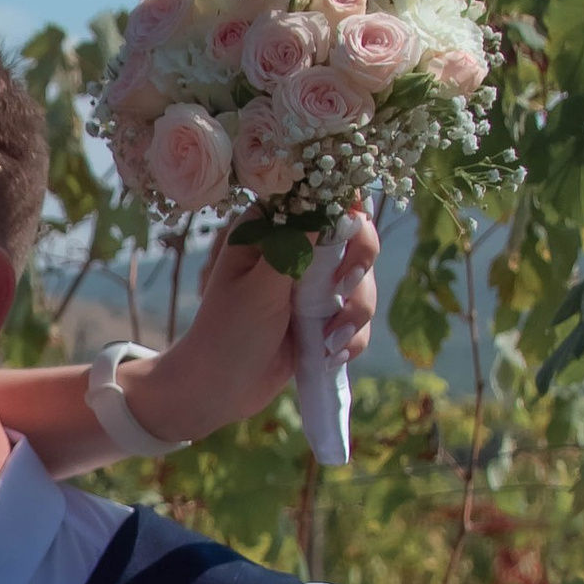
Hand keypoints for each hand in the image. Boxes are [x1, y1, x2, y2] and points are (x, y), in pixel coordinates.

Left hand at [126, 207, 377, 444]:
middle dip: (358, 264)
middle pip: (356, 234)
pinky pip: (359, 316)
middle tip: (343, 288)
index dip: (345, 204)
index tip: (352, 229)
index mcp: (270, 228)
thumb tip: (328, 204)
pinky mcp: (325, 315)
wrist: (220, 389)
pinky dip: (353, 336)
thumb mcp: (259, 287)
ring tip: (330, 341)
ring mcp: (313, 283)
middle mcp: (296, 248)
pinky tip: (331, 354)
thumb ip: (293, 247)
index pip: (319, 194)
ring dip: (356, 310)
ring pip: (362, 280)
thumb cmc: (227, 333)